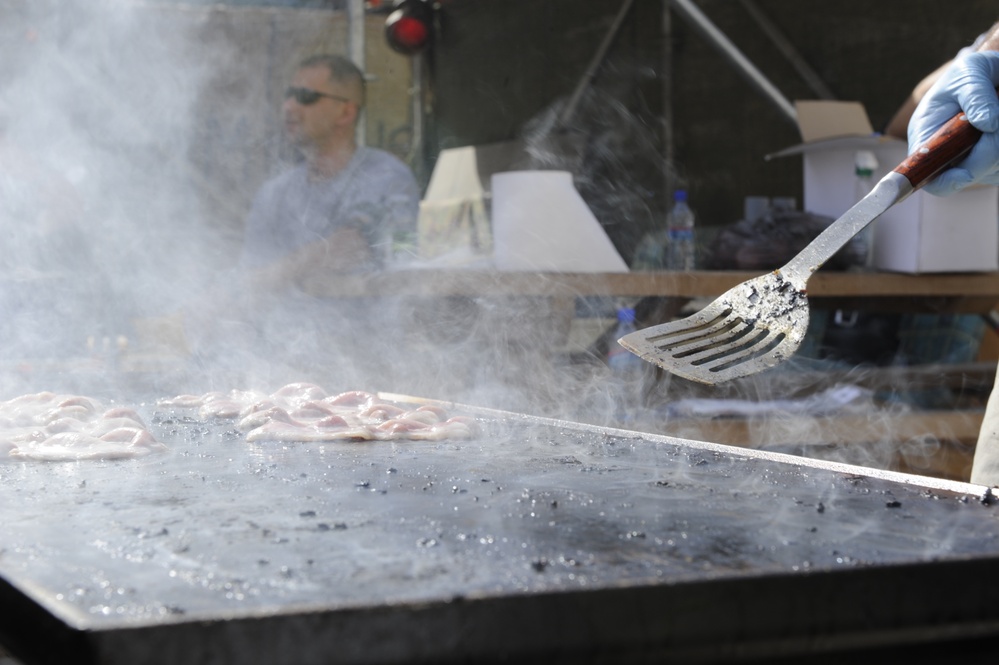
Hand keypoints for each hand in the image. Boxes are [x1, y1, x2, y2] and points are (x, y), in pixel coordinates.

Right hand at [908, 50, 998, 194]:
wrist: (989, 72)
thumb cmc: (971, 72)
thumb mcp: (968, 75)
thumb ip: (976, 98)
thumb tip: (988, 124)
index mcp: (926, 138)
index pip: (927, 175)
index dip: (945, 180)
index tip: (966, 173)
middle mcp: (946, 155)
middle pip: (969, 174)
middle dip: (989, 151)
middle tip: (997, 118)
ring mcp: (969, 159)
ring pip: (992, 171)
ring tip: (997, 113)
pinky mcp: (990, 159)